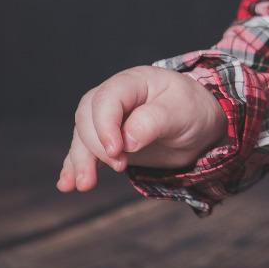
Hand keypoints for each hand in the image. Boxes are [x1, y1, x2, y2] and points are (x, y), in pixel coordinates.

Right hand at [56, 65, 228, 192]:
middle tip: (118, 167)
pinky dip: (75, 166)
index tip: (118, 150)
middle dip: (94, 145)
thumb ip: (154, 121)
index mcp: (133, 82)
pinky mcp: (108, 141)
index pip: (107, 99)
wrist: (200, 124)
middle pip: (88, 117)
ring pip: (82, 136)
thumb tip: (127, 140)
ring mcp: (108, 120)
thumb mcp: (181, 112)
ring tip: (83, 185)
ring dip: (80, 160)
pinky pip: (84, 150)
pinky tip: (68, 184)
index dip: (106, 125)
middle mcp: (114, 98)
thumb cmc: (192, 110)